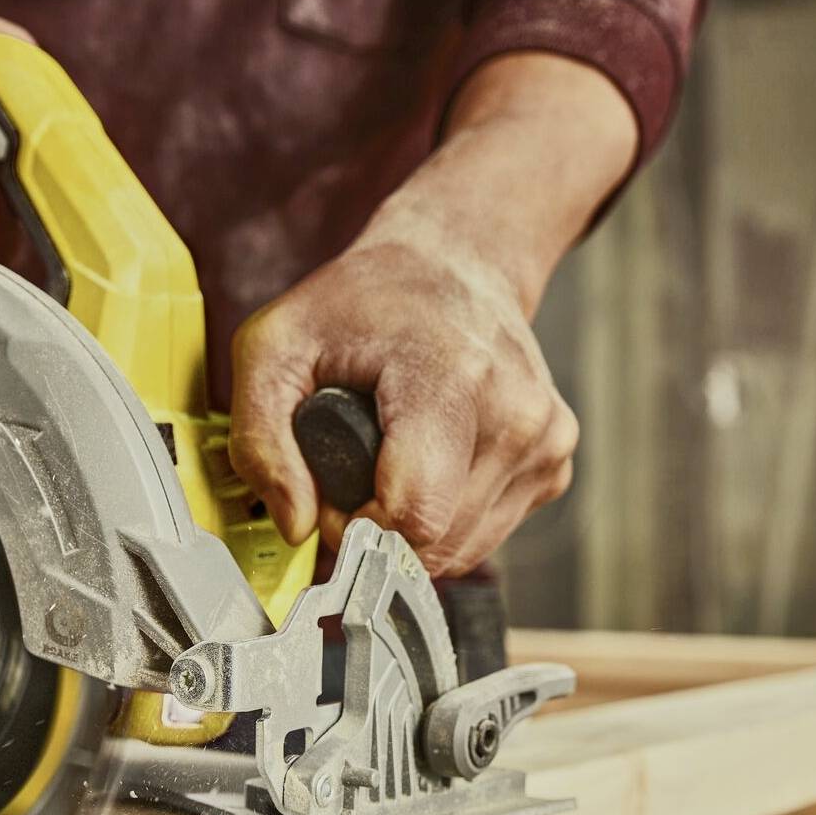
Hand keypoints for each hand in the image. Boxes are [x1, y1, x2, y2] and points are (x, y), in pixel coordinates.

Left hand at [230, 229, 578, 578]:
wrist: (456, 263)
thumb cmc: (363, 302)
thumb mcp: (274, 346)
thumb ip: (260, 440)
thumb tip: (297, 526)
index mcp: (453, 379)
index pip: (414, 515)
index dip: (355, 525)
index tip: (331, 490)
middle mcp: (516, 416)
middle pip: (435, 544)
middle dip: (379, 528)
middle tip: (355, 467)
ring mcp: (546, 445)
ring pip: (462, 551)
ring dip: (412, 527)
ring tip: (393, 458)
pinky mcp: (555, 467)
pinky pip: (485, 536)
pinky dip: (447, 516)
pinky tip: (433, 460)